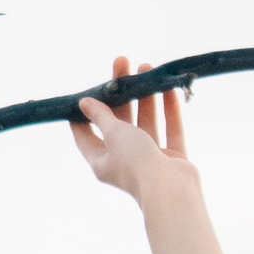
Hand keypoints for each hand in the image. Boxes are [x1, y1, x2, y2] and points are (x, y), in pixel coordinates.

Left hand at [70, 58, 231, 253]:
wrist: (170, 190)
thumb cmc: (136, 163)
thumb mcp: (114, 134)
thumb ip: (102, 116)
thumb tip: (84, 103)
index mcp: (102, 160)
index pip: (85, 134)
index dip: (83, 113)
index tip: (84, 90)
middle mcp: (123, 159)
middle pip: (118, 120)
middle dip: (121, 92)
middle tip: (123, 63)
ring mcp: (149, 158)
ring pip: (145, 121)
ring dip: (145, 95)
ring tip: (146, 66)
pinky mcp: (171, 156)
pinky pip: (169, 127)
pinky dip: (168, 108)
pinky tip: (167, 87)